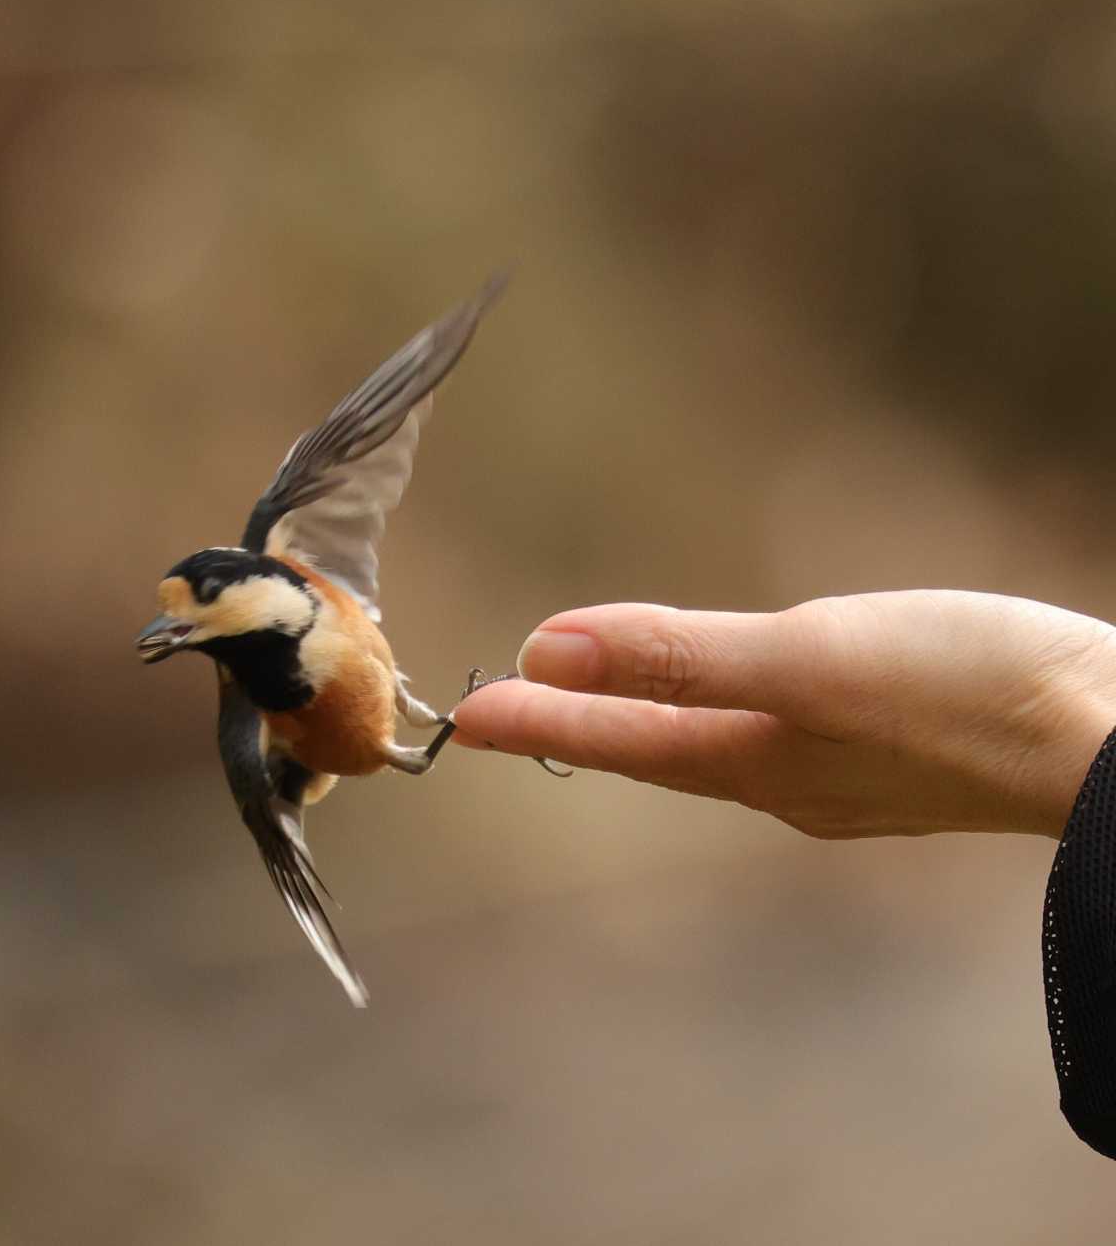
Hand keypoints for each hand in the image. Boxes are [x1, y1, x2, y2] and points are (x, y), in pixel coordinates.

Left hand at [450, 591, 1115, 838]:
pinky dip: (735, 713)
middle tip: (514, 712)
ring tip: (609, 706)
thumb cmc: (970, 695)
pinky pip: (784, 736)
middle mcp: (789, 781)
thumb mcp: (810, 658)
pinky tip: (757, 702)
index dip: (538, 722)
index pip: (615, 742)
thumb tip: (548, 652)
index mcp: (754, 761)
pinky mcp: (905, 756)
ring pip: (721, 747)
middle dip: (582, 729)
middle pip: (659, 752)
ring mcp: (850, 776)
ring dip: (654, 724)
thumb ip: (680, 657)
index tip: (463, 717)